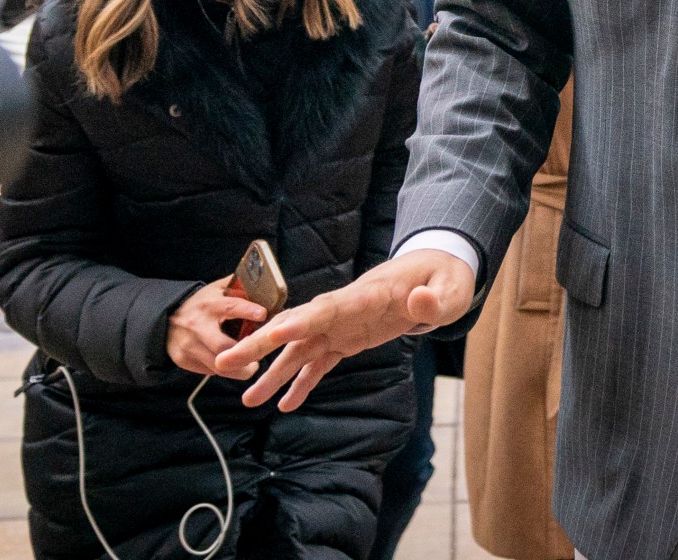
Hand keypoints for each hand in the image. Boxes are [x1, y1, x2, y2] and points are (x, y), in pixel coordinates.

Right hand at [166, 275, 270, 375]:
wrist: (166, 318)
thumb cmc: (201, 304)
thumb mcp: (217, 290)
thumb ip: (239, 287)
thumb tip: (267, 284)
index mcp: (210, 305)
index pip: (230, 307)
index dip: (247, 311)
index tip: (263, 314)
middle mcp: (198, 325)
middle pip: (222, 346)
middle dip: (244, 355)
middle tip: (259, 358)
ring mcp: (189, 344)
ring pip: (217, 365)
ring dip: (238, 369)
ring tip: (251, 367)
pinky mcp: (183, 359)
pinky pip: (209, 370)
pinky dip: (224, 370)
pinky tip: (232, 366)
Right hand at [214, 249, 473, 411]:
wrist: (439, 272)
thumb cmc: (446, 279)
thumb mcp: (452, 290)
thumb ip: (435, 300)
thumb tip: (418, 306)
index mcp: (369, 295)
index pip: (329, 307)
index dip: (302, 320)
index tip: (273, 331)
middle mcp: (347, 309)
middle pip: (298, 325)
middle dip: (261, 342)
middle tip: (225, 360)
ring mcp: (345, 324)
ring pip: (301, 348)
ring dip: (274, 372)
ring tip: (247, 399)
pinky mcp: (349, 338)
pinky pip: (320, 362)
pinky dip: (302, 382)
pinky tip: (284, 404)